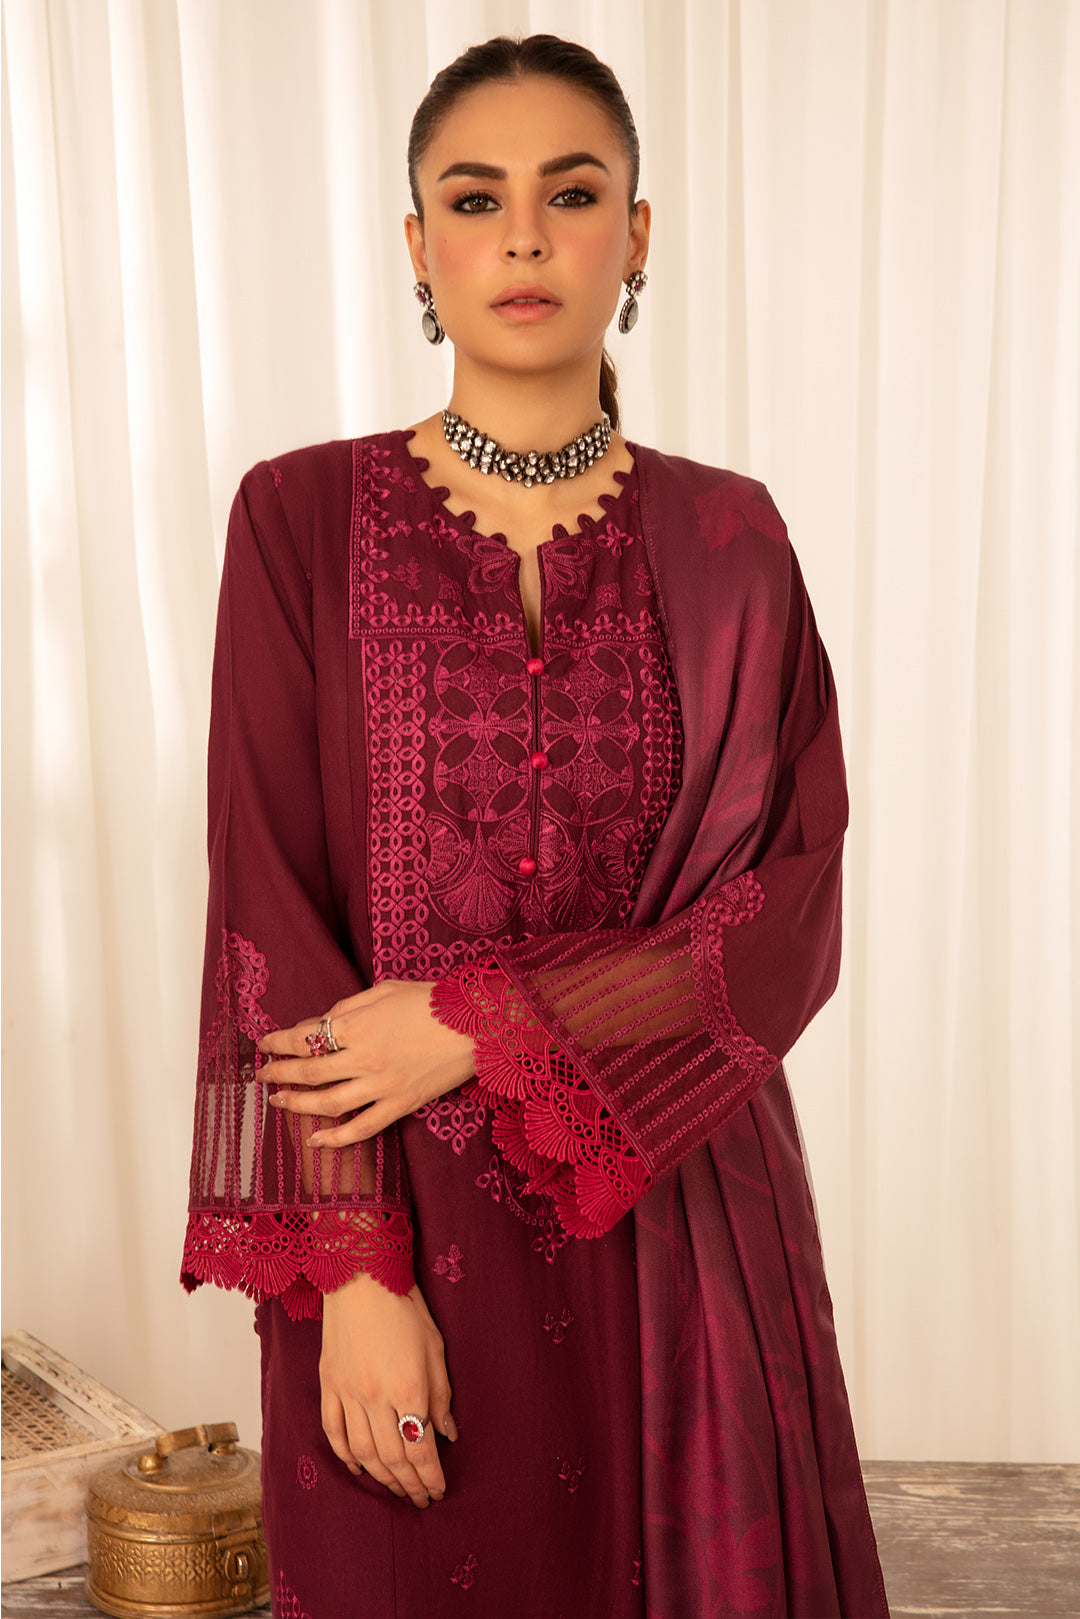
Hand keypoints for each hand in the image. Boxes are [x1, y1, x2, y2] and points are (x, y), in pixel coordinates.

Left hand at [257, 980, 474, 1148]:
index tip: (264, 1043)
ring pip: (327, 1103)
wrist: (478, 1024)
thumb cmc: (433, 1000)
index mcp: (358, 1024)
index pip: (304, 1036)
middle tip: (262, 1074)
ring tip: (277, 1101)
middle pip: (308, 1071)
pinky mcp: (401, 1105)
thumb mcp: (385, 989)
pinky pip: (362, 1128)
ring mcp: (382, 1085)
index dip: (278, 1041)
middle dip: (278, 1073)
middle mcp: (364, 1058)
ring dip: (295, 1104)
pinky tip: (315, 1140)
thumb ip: (348, 1006)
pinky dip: (335, 1138)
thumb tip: (319, 1022)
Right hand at [321, 1269, 457, 1505]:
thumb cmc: (405, 1306)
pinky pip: (333, 1431)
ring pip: (363, 1452)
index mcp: (408, 1388)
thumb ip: (441, 1395)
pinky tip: (358, 1468)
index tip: (438, 1491)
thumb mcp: (435, 1348)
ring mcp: (348, 1392)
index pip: (421, 1449)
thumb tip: (448, 1433)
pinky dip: (345, 1456)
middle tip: (420, 1498)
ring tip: (396, 1488)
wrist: (361, 1276)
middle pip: (393, 1458)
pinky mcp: (329, 1384)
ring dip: (381, 1477)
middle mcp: (376, 1397)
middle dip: (409, 1484)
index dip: (431, 1476)